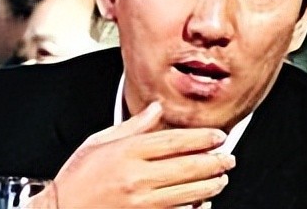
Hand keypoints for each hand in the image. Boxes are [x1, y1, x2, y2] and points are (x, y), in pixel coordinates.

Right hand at [29, 101, 235, 207]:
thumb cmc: (78, 178)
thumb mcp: (100, 143)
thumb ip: (133, 126)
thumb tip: (158, 107)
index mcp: (126, 152)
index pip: (176, 141)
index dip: (203, 138)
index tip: (219, 137)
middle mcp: (136, 177)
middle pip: (189, 166)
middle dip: (215, 162)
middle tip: (229, 159)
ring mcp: (140, 202)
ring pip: (189, 192)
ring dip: (211, 185)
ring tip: (221, 179)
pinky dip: (194, 207)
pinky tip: (202, 202)